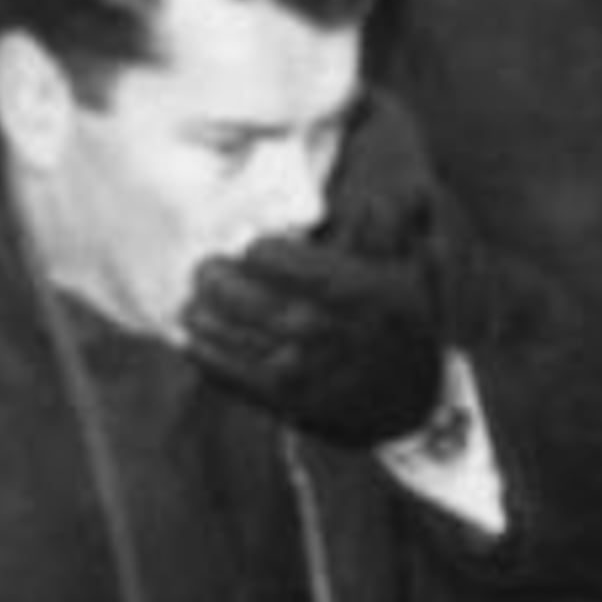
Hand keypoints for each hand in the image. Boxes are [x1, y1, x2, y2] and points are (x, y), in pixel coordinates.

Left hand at [182, 227, 444, 444]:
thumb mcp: (408, 277)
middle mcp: (329, 331)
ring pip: (232, 335)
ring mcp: (306, 369)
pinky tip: (192, 338)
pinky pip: (230, 374)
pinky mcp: (286, 401)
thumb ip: (388, 234)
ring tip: (193, 301)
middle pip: (247, 297)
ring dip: (202, 315)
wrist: (409, 406)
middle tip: (204, 268)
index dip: (261, 252)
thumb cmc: (399, 328)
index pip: (282, 261)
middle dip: (217, 279)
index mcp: (359, 294)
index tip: (253, 248)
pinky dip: (205, 355)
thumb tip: (381, 195)